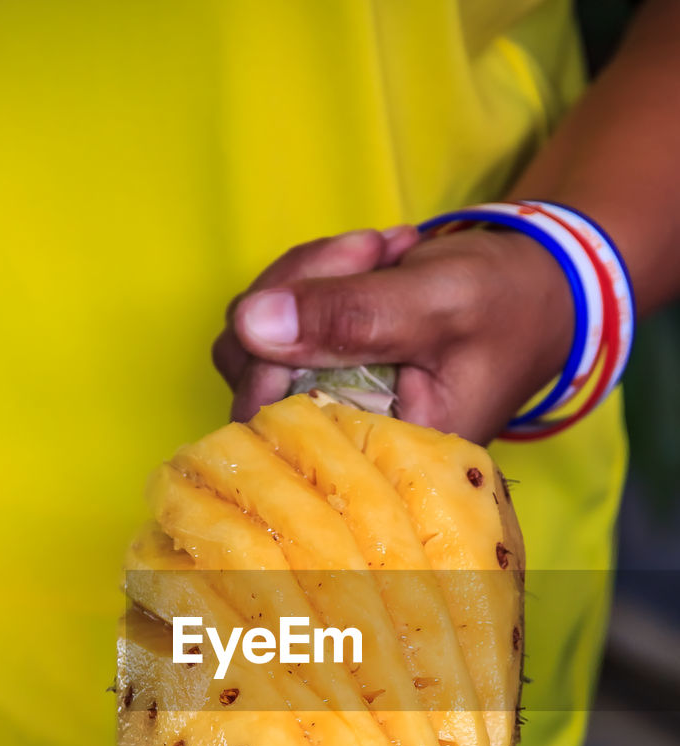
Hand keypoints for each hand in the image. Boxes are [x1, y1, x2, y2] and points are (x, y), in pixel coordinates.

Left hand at [213, 226, 573, 443]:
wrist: (534, 291)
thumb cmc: (505, 306)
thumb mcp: (436, 303)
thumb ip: (350, 316)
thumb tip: (250, 323)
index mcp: (377, 455)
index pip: (278, 432)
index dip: (273, 359)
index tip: (326, 288)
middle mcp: (339, 439)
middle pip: (252, 378)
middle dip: (300, 294)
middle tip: (369, 251)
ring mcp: (318, 401)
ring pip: (251, 340)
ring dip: (305, 277)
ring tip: (376, 253)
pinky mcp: (311, 366)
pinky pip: (269, 319)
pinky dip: (308, 276)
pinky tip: (364, 261)